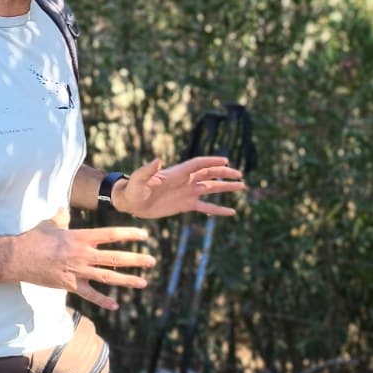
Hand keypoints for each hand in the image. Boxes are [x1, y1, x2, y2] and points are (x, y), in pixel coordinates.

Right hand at [15, 220, 155, 311]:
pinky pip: (90, 294)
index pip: (111, 234)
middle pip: (115, 257)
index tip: (144, 235)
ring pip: (107, 277)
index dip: (129, 234)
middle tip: (152, 261)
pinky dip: (103, 301)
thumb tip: (63, 210)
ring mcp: (77, 271)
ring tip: (143, 282)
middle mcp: (83, 254)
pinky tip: (115, 305)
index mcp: (80, 237)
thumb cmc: (32, 238)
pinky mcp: (69, 285)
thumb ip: (61, 217)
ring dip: (127, 280)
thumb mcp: (49, 223)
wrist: (17, 257)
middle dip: (136, 259)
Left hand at [118, 155, 244, 220]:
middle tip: (239, 175)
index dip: (211, 161)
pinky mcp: (185, 205)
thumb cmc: (132, 189)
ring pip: (210, 188)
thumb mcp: (138, 179)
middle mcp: (184, 181)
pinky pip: (205, 206)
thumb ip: (147, 170)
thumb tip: (157, 159)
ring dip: (225, 187)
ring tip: (242, 186)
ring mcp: (186, 193)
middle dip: (224, 173)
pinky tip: (231, 212)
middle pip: (208, 174)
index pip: (198, 164)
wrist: (130, 203)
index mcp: (176, 173)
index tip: (226, 161)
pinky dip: (218, 209)